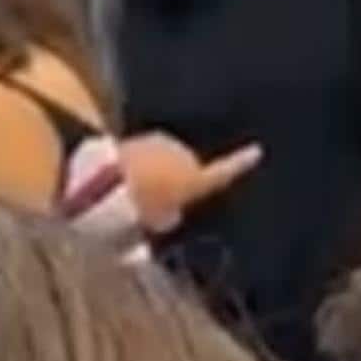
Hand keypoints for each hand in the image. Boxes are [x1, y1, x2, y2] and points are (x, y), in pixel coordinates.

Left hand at [118, 133, 262, 236]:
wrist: (103, 180)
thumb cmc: (137, 208)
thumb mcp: (157, 223)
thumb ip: (168, 218)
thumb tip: (170, 214)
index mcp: (195, 178)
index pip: (225, 172)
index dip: (241, 164)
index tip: (257, 150)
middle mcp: (183, 154)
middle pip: (187, 170)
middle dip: (175, 182)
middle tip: (156, 204)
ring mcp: (159, 142)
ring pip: (165, 159)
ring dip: (156, 172)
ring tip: (133, 194)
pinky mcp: (136, 137)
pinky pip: (145, 154)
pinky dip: (138, 164)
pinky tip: (120, 179)